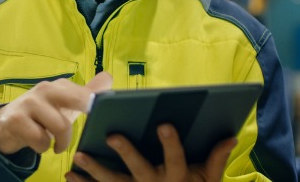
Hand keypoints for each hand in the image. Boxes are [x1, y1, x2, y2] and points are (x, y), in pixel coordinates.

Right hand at [0, 72, 112, 153]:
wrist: (6, 124)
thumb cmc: (42, 115)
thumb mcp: (65, 105)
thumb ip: (86, 93)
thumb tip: (108, 77)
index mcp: (60, 86)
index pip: (86, 93)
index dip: (97, 104)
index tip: (102, 114)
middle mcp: (46, 89)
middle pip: (77, 100)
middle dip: (87, 112)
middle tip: (86, 130)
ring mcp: (30, 102)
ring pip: (61, 126)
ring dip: (61, 142)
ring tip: (56, 145)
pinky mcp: (16, 119)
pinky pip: (41, 139)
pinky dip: (43, 147)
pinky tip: (38, 143)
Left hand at [66, 124, 236, 181]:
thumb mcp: (209, 181)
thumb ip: (217, 159)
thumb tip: (230, 136)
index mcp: (178, 177)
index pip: (176, 158)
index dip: (171, 143)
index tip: (163, 124)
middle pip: (140, 170)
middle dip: (126, 153)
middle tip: (112, 135)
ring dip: (95, 170)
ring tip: (79, 155)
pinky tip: (69, 175)